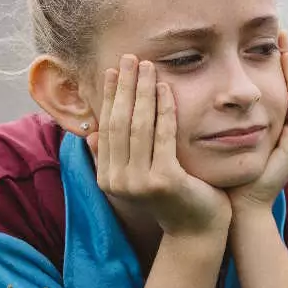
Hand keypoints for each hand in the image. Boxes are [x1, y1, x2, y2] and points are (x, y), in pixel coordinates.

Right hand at [88, 55, 229, 238]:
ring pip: (139, 126)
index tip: (114, 70)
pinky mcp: (164, 179)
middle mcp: (117, 181)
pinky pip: (163, 135)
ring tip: (147, 66)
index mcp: (107, 177)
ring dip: (142, 91)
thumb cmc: (171, 198)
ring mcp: (139, 181)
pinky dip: (164, 109)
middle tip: (129, 58)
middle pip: (119, 122)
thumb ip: (115, 156)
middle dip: (124, 86)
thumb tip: (91, 133)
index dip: (109, 96)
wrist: (196, 229)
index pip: (106, 127)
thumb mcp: (138, 176)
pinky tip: (165, 87)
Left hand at [229, 31, 287, 212]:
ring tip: (283, 42)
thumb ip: (229, 119)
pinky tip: (284, 63)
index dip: (282, 66)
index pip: (287, 91)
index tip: (270, 42)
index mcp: (283, 132)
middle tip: (281, 32)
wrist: (239, 210)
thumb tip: (212, 93)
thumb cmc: (228, 178)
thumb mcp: (230, 140)